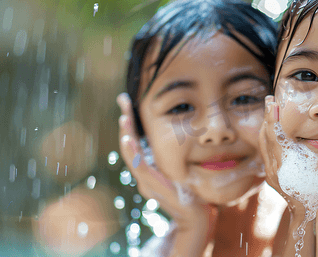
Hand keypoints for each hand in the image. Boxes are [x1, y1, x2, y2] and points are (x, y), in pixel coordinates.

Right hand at [117, 93, 217, 256]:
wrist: (195, 218)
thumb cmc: (190, 193)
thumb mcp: (179, 170)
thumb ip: (171, 158)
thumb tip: (174, 137)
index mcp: (147, 168)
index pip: (135, 140)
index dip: (131, 121)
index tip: (128, 101)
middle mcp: (143, 173)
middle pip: (129, 143)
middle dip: (126, 120)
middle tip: (123, 98)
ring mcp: (146, 180)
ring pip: (131, 153)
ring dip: (127, 133)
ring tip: (124, 116)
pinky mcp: (152, 186)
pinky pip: (140, 167)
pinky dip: (132, 152)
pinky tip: (128, 139)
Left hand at [259, 95, 315, 256]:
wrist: (310, 220)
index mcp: (286, 163)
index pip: (275, 134)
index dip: (274, 116)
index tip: (274, 102)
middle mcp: (274, 168)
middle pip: (265, 136)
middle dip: (267, 117)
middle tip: (270, 100)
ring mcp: (270, 174)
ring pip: (263, 145)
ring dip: (266, 127)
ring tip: (271, 112)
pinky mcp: (271, 178)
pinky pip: (265, 153)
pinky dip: (268, 139)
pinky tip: (274, 133)